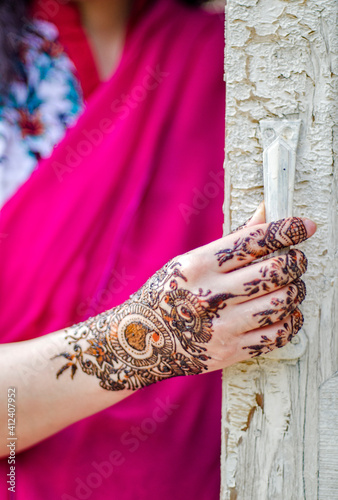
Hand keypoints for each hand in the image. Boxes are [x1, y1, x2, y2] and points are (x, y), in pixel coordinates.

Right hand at [53, 215, 315, 390]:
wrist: (141, 340)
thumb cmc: (168, 293)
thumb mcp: (190, 261)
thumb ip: (232, 241)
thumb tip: (266, 212)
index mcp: (199, 265)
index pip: (254, 241)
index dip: (287, 230)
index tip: (306, 226)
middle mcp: (209, 294)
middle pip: (275, 271)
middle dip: (295, 262)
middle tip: (296, 260)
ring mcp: (220, 327)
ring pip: (281, 302)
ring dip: (296, 291)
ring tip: (291, 287)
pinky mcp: (229, 352)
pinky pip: (277, 335)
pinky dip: (291, 321)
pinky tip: (287, 313)